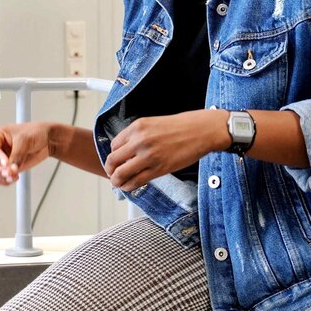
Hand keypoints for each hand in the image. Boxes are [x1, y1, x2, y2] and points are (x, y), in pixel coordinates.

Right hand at [0, 122, 54, 185]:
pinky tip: (14, 178)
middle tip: (6, 172)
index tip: (6, 163)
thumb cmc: (35, 132)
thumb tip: (11, 169)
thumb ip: (17, 156)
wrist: (46, 140)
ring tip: (12, 176)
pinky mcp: (5, 168)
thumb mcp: (25, 141)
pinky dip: (4, 181)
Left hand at [104, 110, 226, 191]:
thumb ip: (138, 135)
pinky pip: (137, 181)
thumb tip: (126, 151)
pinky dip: (129, 186)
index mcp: (136, 127)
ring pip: (122, 173)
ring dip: (116, 180)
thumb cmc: (180, 126)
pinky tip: (129, 186)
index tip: (116, 160)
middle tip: (112, 174)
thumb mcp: (152, 123)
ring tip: (118, 183)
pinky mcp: (159, 169)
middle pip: (113, 160)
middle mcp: (139, 141)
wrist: (200, 131)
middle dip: (110, 169)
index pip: (114, 145)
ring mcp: (148, 156)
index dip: (113, 155)